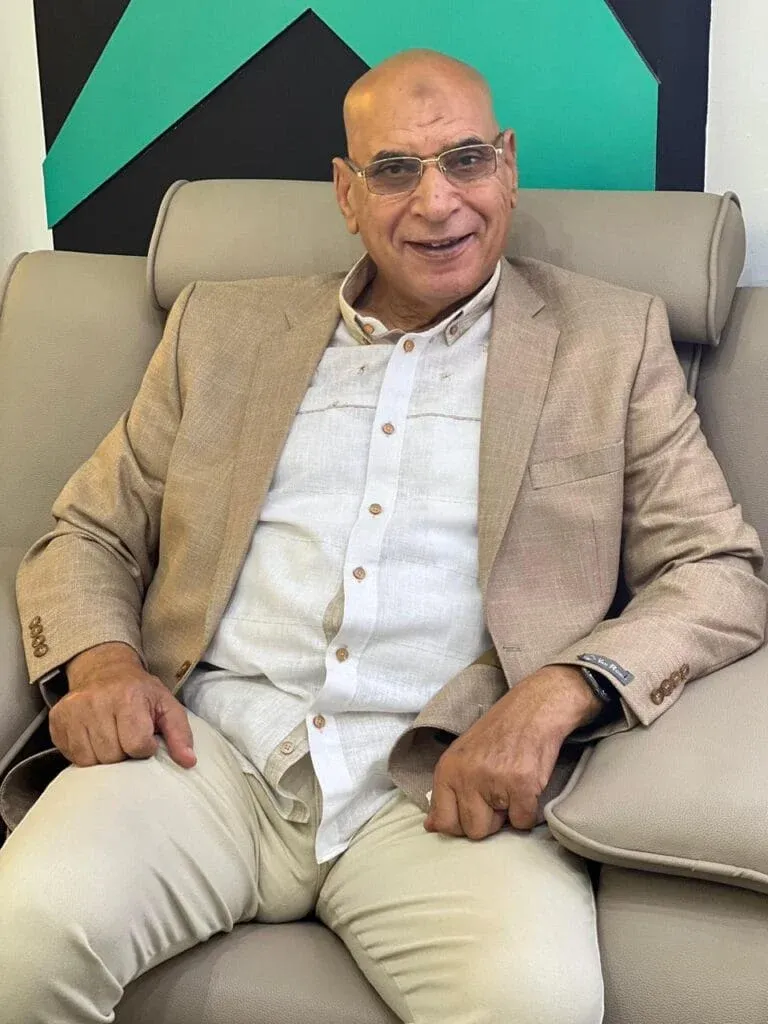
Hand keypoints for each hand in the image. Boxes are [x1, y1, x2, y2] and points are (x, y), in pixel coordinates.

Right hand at [49, 642, 196, 768]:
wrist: (105, 670)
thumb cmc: (140, 692)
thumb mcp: (167, 706)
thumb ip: (180, 734)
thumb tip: (189, 761)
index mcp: (128, 697)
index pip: (136, 745)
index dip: (145, 747)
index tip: (146, 738)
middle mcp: (97, 701)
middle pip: (112, 756)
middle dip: (124, 753)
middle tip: (126, 737)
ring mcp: (73, 711)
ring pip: (90, 760)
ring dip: (104, 756)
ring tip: (112, 738)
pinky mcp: (57, 720)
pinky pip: (72, 756)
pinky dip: (86, 754)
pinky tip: (94, 738)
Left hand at [424, 665, 600, 839]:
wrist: (533, 709)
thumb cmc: (498, 733)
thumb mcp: (462, 756)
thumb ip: (446, 792)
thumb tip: (432, 826)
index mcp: (447, 769)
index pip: (442, 821)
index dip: (461, 824)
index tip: (474, 810)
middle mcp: (465, 776)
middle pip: (472, 831)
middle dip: (488, 820)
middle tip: (498, 794)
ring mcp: (493, 781)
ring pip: (497, 830)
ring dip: (507, 816)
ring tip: (511, 787)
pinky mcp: (521, 785)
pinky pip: (523, 822)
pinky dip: (528, 811)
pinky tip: (527, 785)